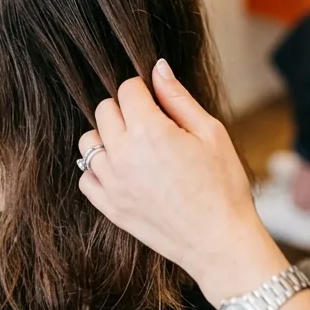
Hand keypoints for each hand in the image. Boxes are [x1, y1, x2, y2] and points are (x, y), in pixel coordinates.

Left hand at [77, 61, 285, 307]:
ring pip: (89, 142)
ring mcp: (111, 183)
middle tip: (151, 125)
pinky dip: (99, 170)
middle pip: (103, 110)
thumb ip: (178, 98)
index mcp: (149, 131)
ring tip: (136, 148)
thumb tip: (157, 67)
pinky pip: (86, 176)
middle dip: (125, 109)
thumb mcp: (210, 133)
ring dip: (108, 137)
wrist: (220, 241)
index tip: (157, 103)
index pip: (127, 89)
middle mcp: (122, 154)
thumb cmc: (223, 186)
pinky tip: (124, 172)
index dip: (144, 90)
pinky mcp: (108, 207)